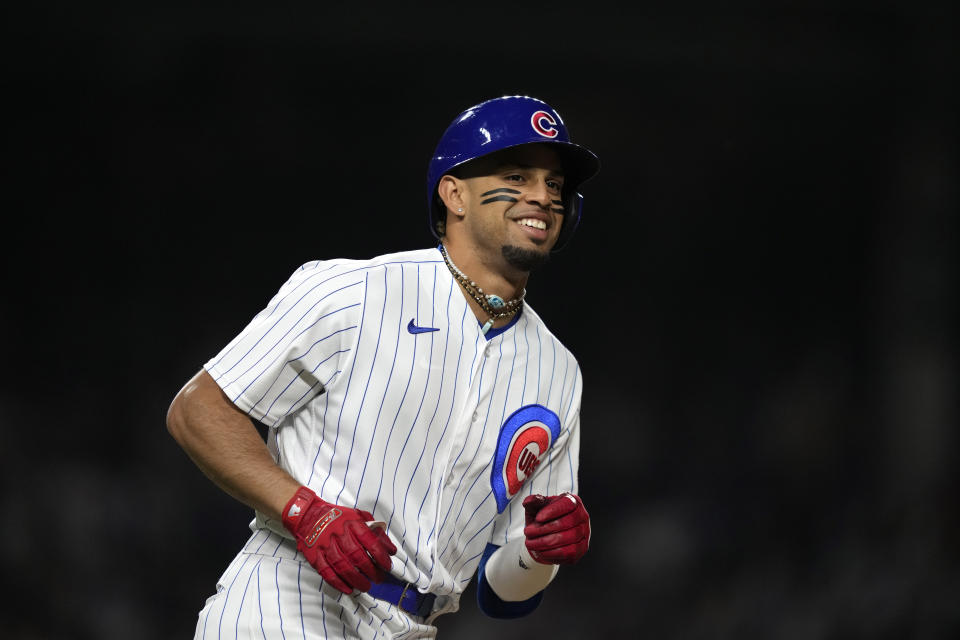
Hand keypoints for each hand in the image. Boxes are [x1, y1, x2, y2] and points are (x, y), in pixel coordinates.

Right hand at [282, 486, 396, 593]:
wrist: (309, 516)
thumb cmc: (339, 517)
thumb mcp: (360, 516)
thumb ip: (376, 531)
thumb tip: (390, 549)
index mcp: (352, 522)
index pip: (369, 540)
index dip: (380, 555)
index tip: (387, 566)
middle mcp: (338, 533)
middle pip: (356, 555)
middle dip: (370, 570)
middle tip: (379, 579)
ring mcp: (325, 544)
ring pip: (342, 565)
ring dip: (356, 579)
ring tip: (366, 586)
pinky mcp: (314, 555)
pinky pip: (326, 572)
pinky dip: (338, 583)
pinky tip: (348, 589)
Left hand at [522, 492, 589, 564]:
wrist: (546, 536)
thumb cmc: (542, 518)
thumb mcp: (535, 508)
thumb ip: (532, 502)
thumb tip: (529, 501)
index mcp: (574, 501)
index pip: (567, 503)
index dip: (553, 511)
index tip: (538, 518)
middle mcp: (583, 516)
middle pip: (567, 522)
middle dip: (544, 529)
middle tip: (527, 532)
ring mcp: (585, 533)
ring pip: (567, 539)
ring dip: (545, 542)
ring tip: (530, 543)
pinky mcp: (582, 549)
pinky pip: (569, 552)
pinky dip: (552, 553)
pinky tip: (540, 552)